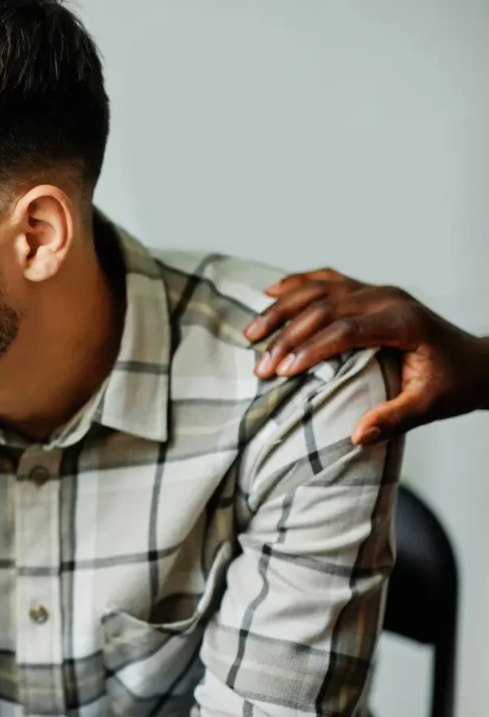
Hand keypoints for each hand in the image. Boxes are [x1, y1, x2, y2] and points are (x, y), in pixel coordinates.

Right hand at [244, 268, 488, 444]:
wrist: (476, 360)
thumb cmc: (452, 385)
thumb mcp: (429, 407)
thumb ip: (393, 419)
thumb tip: (356, 436)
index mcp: (403, 322)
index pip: (345, 330)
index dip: (310, 349)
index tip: (282, 372)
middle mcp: (387, 298)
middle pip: (324, 309)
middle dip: (286, 337)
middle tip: (260, 367)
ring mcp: (377, 290)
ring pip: (319, 290)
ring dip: (281, 310)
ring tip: (251, 334)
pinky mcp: (369, 290)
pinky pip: (327, 280)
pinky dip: (297, 285)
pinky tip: (271, 292)